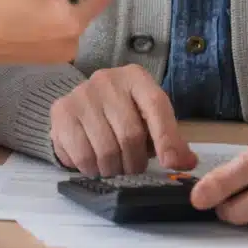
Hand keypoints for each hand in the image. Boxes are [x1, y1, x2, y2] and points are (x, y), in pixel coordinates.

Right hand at [49, 64, 196, 176]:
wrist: (82, 107)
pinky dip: (92, 168)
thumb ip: (170, 140)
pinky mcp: (61, 111)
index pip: (156, 105)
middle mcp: (107, 80)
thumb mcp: (150, 121)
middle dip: (135, 162)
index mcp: (136, 78)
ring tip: (114, 166)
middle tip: (133, 168)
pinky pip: (82, 155)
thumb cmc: (124, 115)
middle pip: (130, 134)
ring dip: (113, 169)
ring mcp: (81, 94)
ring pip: (106, 149)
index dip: (166, 138)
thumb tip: (186, 162)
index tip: (171, 164)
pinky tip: (94, 164)